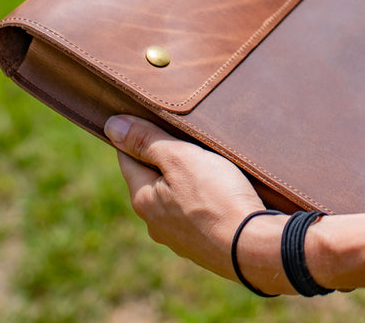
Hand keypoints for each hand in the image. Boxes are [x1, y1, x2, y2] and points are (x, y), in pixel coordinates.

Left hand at [104, 114, 274, 283]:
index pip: (127, 158)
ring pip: (174, 198)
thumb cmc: (216, 197)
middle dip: (165, 159)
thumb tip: (113, 126)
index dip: (136, 136)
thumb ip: (147, 141)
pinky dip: (202, 199)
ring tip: (208, 165)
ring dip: (185, 181)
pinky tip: (219, 192)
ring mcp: (178, 238)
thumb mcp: (180, 158)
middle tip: (187, 139)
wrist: (251, 245)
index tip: (149, 119)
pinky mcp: (202, 245)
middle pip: (152, 179)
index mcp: (143, 200)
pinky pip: (194, 214)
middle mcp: (155, 223)